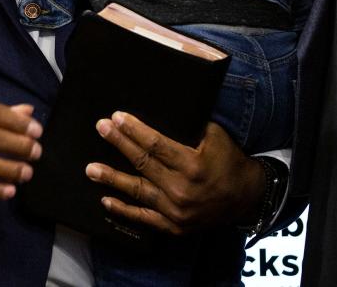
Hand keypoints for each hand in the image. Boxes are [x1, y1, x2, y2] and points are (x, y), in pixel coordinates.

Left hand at [84, 111, 263, 235]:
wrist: (245, 198)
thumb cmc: (229, 161)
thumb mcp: (215, 136)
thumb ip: (189, 126)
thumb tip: (162, 108)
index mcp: (193, 164)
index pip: (156, 144)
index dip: (134, 130)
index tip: (116, 117)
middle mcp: (182, 189)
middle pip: (143, 163)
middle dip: (119, 144)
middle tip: (100, 129)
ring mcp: (176, 211)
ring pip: (137, 191)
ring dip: (112, 178)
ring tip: (91, 169)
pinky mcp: (173, 226)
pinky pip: (144, 218)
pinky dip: (124, 210)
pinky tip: (106, 200)